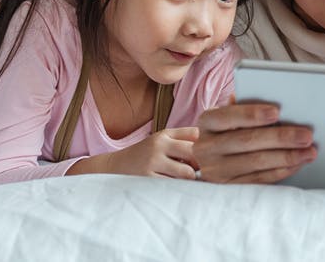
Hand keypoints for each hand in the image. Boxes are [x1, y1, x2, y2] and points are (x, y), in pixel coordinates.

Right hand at [69, 127, 199, 178]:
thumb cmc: (144, 155)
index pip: (196, 136)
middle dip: (201, 165)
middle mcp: (158, 146)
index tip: (207, 156)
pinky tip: (172, 188)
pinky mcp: (147, 180)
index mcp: (164, 135)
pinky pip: (174, 186)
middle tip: (198, 172)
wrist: (112, 169)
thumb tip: (212, 143)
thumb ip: (184, 138)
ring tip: (183, 181)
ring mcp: (152, 163)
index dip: (206, 147)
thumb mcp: (160, 140)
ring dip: (189, 179)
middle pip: (195, 154)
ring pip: (187, 173)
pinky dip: (177, 189)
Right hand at [193, 102, 316, 183]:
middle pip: (247, 141)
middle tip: (306, 135)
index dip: (252, 114)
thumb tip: (275, 102)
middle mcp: (207, 147)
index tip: (276, 112)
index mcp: (207, 122)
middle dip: (280, 137)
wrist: (210, 160)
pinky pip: (260, 179)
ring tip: (309, 151)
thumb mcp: (228, 116)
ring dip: (287, 157)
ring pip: (256, 162)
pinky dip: (282, 171)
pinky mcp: (229, 187)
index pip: (228, 116)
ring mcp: (217, 170)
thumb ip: (245, 106)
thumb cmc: (227, 130)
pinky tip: (298, 163)